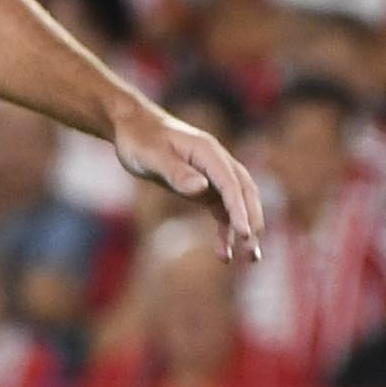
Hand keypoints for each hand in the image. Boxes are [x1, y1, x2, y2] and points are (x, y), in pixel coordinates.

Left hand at [110, 91, 265, 262]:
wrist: (132, 127)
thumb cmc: (139, 139)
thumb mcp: (152, 156)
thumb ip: (176, 172)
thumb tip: (202, 188)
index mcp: (209, 152)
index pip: (231, 184)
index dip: (239, 209)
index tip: (244, 234)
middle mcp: (218, 162)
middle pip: (244, 194)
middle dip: (251, 221)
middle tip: (253, 251)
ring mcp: (214, 175)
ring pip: (238, 204)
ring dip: (245, 230)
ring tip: (252, 259)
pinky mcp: (205, 186)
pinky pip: (222, 210)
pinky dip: (226, 230)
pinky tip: (224, 253)